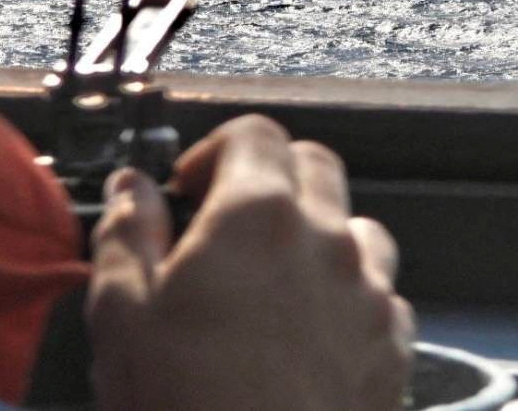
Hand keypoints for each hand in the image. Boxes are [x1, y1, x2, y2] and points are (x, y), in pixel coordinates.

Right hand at [87, 114, 414, 410]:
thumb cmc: (186, 408)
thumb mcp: (122, 321)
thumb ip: (128, 237)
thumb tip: (132, 186)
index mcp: (259, 215)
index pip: (255, 132)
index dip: (216, 150)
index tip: (188, 189)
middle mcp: (328, 236)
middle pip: (314, 165)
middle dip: (271, 177)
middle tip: (227, 227)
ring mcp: (371, 289)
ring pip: (357, 225)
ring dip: (319, 234)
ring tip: (274, 282)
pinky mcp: (395, 342)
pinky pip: (381, 292)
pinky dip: (350, 295)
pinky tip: (314, 334)